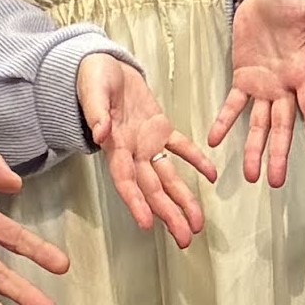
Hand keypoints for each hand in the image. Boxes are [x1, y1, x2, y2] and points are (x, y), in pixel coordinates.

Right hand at [75, 54, 215, 245]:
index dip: (136, 203)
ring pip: (168, 177)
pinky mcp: (160, 128)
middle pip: (152, 189)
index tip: (147, 224)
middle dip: (168, 214)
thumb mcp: (92, 91)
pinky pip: (181, 147)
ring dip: (183, 199)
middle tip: (185, 239)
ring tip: (197, 223)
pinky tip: (212, 175)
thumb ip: (96, 113)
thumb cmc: (92, 78)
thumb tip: (101, 133)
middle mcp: (132, 151)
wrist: (103, 65)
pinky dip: (196, 161)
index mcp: (114, 145)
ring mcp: (147, 142)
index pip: (126, 180)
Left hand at [212, 0, 304, 186]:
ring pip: (259, 123)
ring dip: (254, 148)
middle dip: (279, 153)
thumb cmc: (293, 1)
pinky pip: (233, 104)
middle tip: (275, 181)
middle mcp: (284, 86)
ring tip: (250, 175)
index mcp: (302, 73)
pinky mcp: (243, 77)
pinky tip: (214, 140)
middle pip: (283, 126)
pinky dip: (223, 121)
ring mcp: (263, 84)